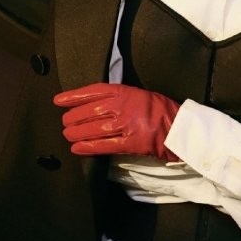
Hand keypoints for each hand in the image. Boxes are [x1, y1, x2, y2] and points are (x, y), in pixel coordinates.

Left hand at [53, 83, 179, 159]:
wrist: (181, 127)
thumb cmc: (162, 110)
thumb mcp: (140, 96)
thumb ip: (121, 98)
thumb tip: (98, 105)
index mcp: (126, 91)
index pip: (94, 91)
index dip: (74, 96)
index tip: (58, 100)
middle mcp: (124, 106)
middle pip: (90, 111)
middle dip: (74, 117)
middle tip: (64, 123)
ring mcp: (127, 124)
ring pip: (94, 128)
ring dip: (77, 133)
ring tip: (67, 136)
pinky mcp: (131, 142)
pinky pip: (104, 145)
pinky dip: (88, 147)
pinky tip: (77, 149)